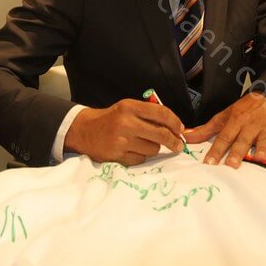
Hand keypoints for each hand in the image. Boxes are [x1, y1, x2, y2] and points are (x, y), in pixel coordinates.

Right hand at [64, 99, 185, 165]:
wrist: (85, 130)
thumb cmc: (111, 119)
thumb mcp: (127, 108)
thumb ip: (148, 114)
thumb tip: (174, 126)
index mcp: (130, 107)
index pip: (161, 113)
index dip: (175, 122)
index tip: (180, 129)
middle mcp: (126, 122)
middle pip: (161, 134)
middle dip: (173, 141)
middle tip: (178, 145)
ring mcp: (121, 140)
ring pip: (153, 149)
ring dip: (153, 148)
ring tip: (143, 143)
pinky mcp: (117, 155)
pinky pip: (141, 158)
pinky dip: (141, 156)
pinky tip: (133, 150)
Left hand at [183, 92, 265, 167]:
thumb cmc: (243, 110)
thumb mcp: (224, 116)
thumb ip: (206, 129)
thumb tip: (186, 138)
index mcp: (235, 121)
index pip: (224, 137)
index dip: (216, 150)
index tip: (209, 163)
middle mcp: (250, 125)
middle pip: (242, 140)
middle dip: (237, 152)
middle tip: (231, 165)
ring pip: (264, 140)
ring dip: (262, 149)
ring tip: (260, 159)